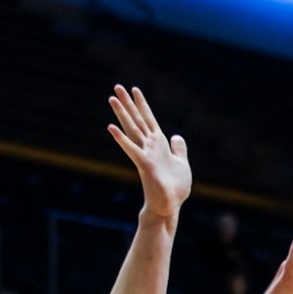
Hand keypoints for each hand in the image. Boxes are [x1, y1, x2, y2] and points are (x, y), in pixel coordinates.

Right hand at [106, 85, 190, 219]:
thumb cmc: (174, 188)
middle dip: (128, 103)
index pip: (149, 119)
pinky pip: (132, 149)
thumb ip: (178, 149)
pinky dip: (121, 139)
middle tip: (116, 86)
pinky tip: (111, 128)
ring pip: (132, 129)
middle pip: (137, 120)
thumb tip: (176, 136)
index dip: (142, 104)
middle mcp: (149, 146)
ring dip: (122, 114)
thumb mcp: (181, 163)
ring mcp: (145, 154)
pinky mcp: (144, 164)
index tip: (135, 89)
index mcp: (159, 145)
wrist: (170, 206)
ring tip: (111, 98)